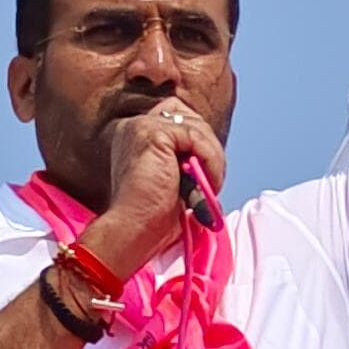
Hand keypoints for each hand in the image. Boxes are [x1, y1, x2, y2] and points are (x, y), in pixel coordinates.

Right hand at [80, 97, 225, 277]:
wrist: (134, 231)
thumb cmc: (151, 217)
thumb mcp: (173, 181)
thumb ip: (187, 160)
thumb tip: (215, 158)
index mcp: (135, 136)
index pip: (178, 117)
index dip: (198, 143)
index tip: (204, 175)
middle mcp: (135, 126)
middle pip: (191, 118)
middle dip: (208, 150)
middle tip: (210, 183)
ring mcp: (141, 125)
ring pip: (198, 128)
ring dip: (213, 159)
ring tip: (208, 188)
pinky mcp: (152, 132)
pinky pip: (197, 137)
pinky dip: (210, 160)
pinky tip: (205, 183)